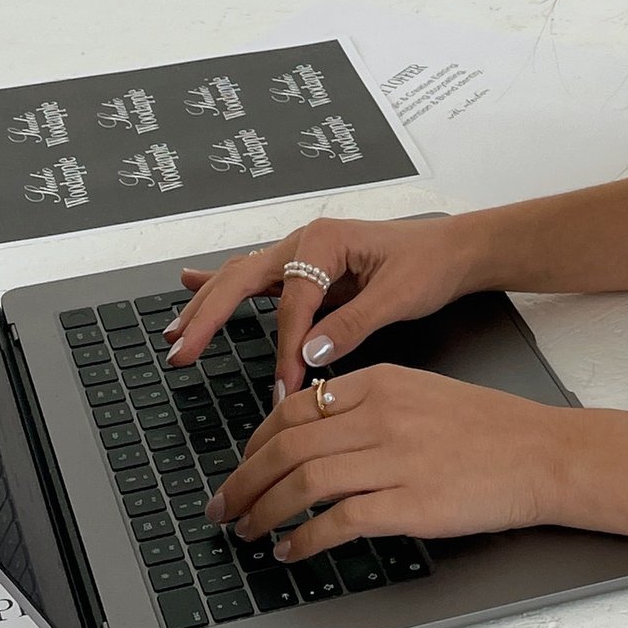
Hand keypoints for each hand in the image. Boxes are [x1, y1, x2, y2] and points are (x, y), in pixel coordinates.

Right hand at [167, 213, 476, 403]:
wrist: (452, 251)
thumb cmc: (429, 264)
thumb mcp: (397, 296)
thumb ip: (352, 325)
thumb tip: (310, 354)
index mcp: (325, 241)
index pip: (295, 302)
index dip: (287, 347)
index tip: (285, 386)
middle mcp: (305, 242)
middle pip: (242, 279)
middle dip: (207, 317)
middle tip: (180, 351)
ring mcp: (300, 254)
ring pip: (239, 278)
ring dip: (205, 305)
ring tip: (175, 333)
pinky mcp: (305, 271)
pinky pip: (256, 280)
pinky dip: (219, 284)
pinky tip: (189, 283)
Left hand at [215, 364, 567, 557]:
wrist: (542, 455)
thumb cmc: (489, 428)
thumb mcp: (421, 393)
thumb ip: (366, 404)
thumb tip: (311, 434)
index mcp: (380, 382)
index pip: (292, 409)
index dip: (254, 444)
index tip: (242, 466)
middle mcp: (381, 416)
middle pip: (286, 448)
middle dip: (243, 482)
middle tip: (224, 506)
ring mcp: (394, 461)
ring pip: (302, 484)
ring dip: (263, 512)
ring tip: (247, 531)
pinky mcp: (409, 505)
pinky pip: (337, 524)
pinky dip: (304, 541)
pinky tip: (291, 551)